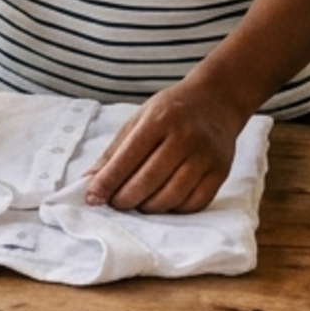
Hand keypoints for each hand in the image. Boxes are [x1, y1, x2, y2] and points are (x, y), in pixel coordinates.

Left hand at [84, 77, 250, 212]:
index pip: (127, 158)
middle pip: (148, 181)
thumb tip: (89, 181)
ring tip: (138, 203)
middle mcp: (185, 137)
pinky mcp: (220, 171)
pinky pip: (195, 203)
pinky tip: (164, 202)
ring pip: (171, 196)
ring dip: (148, 207)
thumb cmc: (171, 111)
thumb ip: (114, 152)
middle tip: (115, 203)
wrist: (217, 101)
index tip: (92, 197)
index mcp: (160, 120)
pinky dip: (175, 209)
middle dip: (125, 199)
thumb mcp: (139, 120)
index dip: (107, 182)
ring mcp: (205, 156)